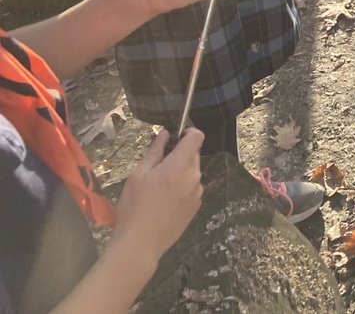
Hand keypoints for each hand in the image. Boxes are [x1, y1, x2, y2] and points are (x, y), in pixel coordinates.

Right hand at [110, 129, 203, 266]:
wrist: (141, 243)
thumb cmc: (134, 206)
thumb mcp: (138, 175)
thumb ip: (155, 152)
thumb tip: (165, 134)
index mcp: (179, 166)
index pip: (197, 137)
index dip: (189, 132)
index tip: (176, 137)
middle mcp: (194, 177)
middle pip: (193, 155)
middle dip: (179, 156)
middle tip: (157, 168)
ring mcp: (197, 193)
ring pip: (192, 173)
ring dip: (180, 173)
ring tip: (158, 189)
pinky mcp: (196, 206)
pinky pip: (192, 188)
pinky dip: (182, 188)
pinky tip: (164, 202)